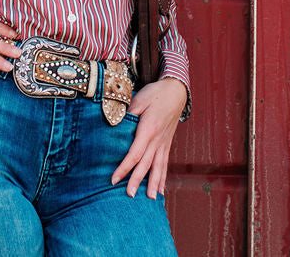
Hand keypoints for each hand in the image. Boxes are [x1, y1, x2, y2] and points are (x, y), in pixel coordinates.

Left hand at [111, 77, 187, 198]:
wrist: (175, 91)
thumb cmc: (155, 94)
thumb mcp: (139, 99)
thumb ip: (127, 113)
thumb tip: (115, 126)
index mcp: (148, 130)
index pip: (134, 153)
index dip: (124, 168)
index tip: (114, 179)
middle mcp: (157, 140)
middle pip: (146, 164)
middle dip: (137, 181)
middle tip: (129, 195)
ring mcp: (163, 143)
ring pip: (158, 167)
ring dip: (153, 183)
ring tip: (149, 199)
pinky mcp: (167, 144)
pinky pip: (165, 163)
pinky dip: (163, 178)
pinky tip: (161, 191)